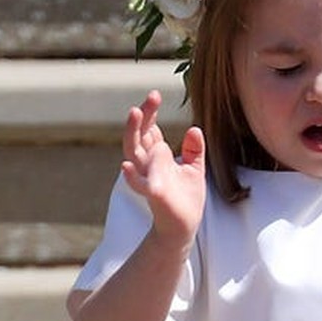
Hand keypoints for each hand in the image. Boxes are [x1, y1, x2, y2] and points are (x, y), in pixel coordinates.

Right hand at [120, 90, 205, 248]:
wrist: (184, 226)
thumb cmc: (185, 198)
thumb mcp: (194, 169)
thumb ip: (194, 150)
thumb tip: (195, 128)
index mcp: (156, 157)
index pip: (149, 131)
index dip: (150, 113)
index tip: (154, 94)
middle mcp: (148, 166)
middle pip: (138, 137)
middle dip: (141, 117)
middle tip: (147, 99)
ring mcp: (148, 179)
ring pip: (134, 154)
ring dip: (133, 134)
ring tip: (135, 114)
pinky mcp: (154, 195)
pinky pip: (139, 185)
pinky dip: (132, 177)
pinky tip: (126, 166)